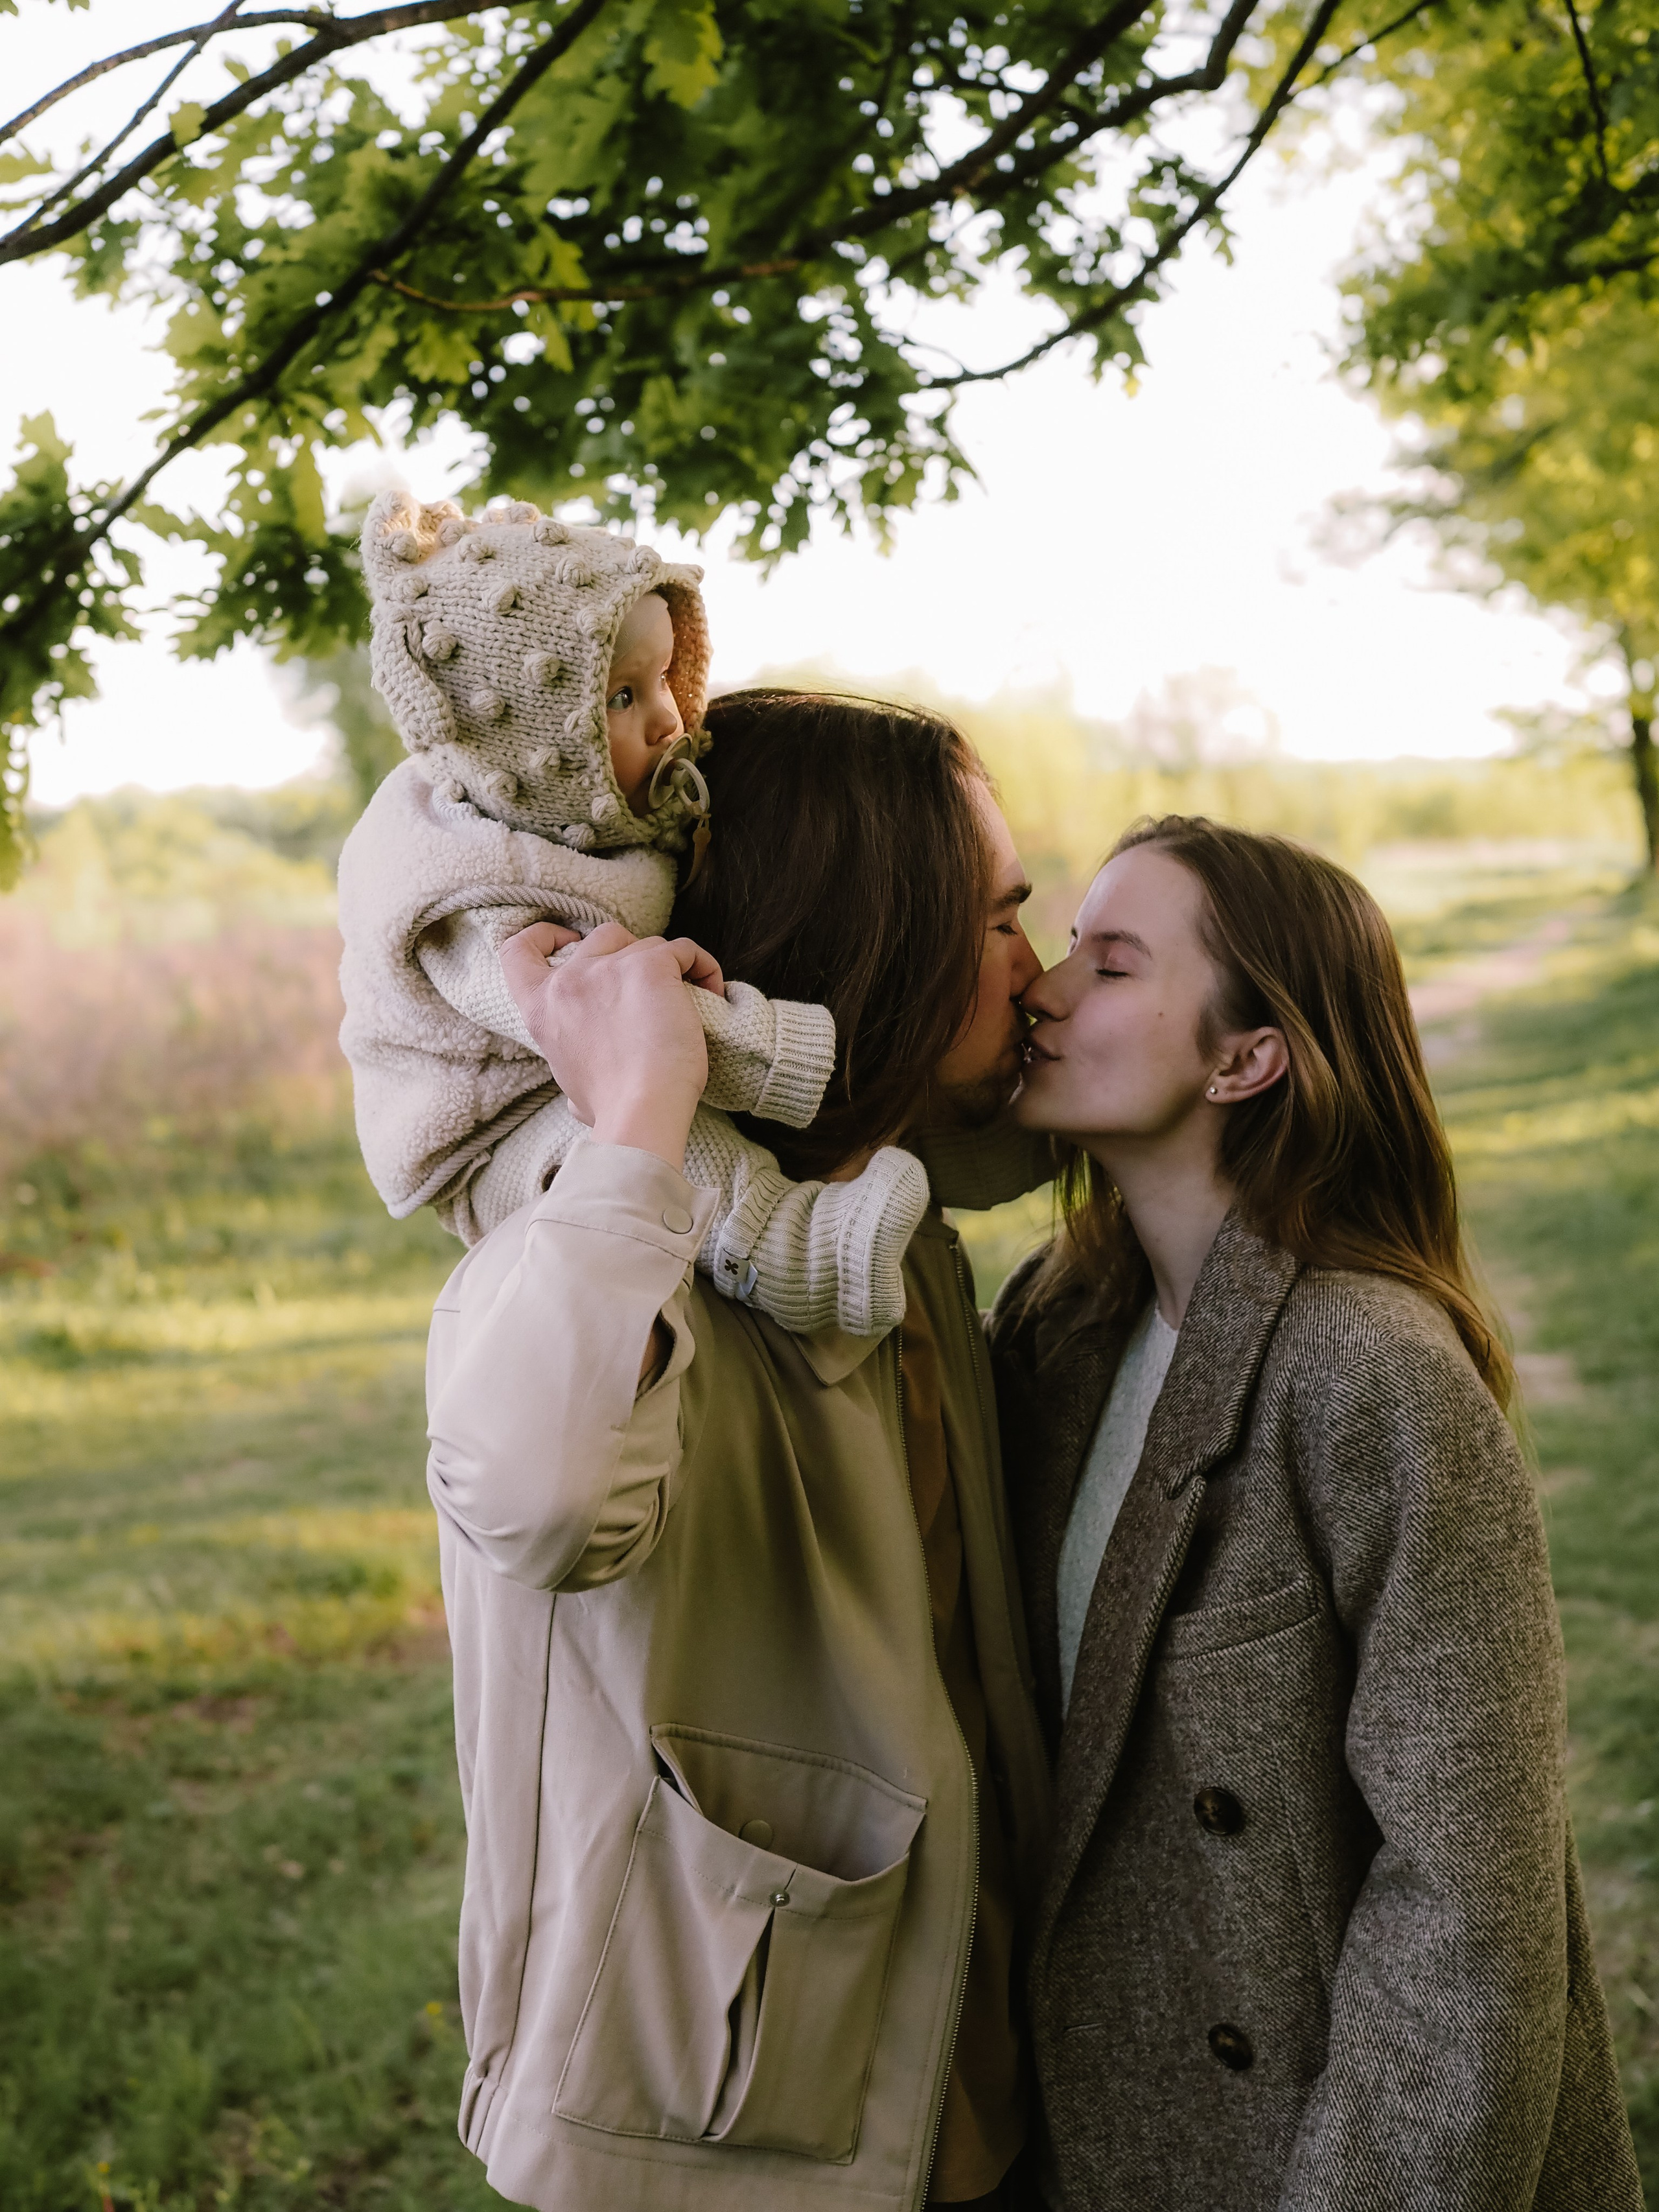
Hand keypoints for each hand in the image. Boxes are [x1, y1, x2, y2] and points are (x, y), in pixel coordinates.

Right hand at [500, 921, 713, 1167]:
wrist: (641, 1112)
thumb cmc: (611, 1108)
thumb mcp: (570, 1086)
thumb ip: (573, 1067)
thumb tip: (579, 1095)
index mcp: (541, 1008)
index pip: (518, 951)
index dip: (542, 935)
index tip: (567, 939)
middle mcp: (570, 980)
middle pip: (601, 937)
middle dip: (630, 952)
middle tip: (652, 988)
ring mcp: (609, 968)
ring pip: (647, 943)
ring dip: (670, 965)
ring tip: (691, 998)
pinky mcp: (651, 967)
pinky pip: (685, 950)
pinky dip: (702, 966)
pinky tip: (712, 991)